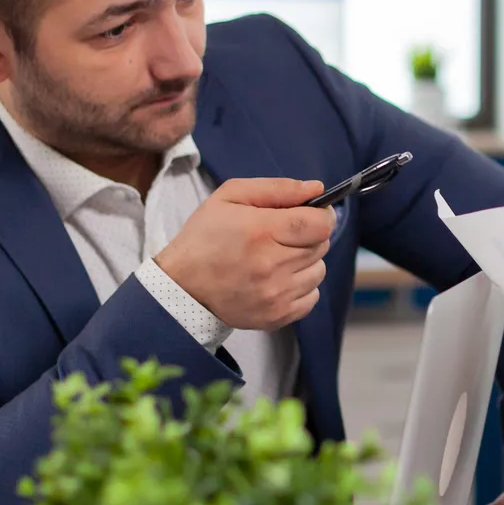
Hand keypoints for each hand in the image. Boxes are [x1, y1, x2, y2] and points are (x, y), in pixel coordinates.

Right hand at [153, 178, 334, 330]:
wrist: (181, 287)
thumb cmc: (205, 237)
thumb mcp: (230, 197)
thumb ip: (277, 188)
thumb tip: (317, 189)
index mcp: (261, 231)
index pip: (320, 224)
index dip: (321, 215)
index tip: (311, 214)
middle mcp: (271, 266)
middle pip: (321, 246)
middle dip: (309, 236)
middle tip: (282, 236)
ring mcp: (275, 295)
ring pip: (319, 271)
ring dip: (305, 262)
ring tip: (277, 258)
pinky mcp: (276, 316)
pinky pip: (312, 297)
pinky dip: (301, 287)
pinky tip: (277, 279)